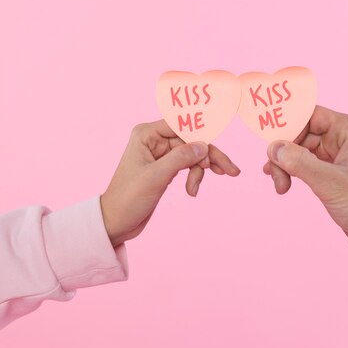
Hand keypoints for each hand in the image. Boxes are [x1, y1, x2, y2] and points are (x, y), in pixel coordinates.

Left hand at [101, 120, 239, 246]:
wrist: (116, 223)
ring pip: (193, 153)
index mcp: (147, 134)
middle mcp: (154, 139)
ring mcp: (161, 153)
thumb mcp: (155, 178)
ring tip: (200, 187)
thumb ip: (181, 158)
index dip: (203, 133)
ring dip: (202, 170)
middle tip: (231, 171)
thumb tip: (205, 145)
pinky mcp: (166, 167)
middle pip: (192, 140)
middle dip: (210, 156)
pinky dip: (195, 176)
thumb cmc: (127, 199)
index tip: (220, 143)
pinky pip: (189, 164)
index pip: (182, 125)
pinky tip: (193, 190)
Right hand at [263, 105, 347, 261]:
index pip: (308, 115)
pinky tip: (283, 185)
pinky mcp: (333, 174)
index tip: (267, 141)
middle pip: (300, 133)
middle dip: (283, 152)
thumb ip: (300, 163)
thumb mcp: (331, 184)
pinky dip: (292, 173)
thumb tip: (273, 148)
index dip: (285, 125)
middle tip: (274, 174)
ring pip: (299, 150)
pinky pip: (305, 165)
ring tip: (280, 186)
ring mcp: (337, 156)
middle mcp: (342, 138)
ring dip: (285, 165)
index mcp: (347, 130)